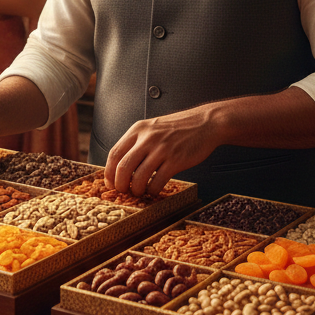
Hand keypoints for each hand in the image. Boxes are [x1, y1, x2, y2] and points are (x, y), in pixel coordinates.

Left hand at [105, 104, 223, 197]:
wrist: (205, 123)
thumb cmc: (178, 128)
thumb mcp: (152, 128)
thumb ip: (137, 142)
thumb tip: (121, 166)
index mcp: (138, 129)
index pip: (114, 153)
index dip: (109, 172)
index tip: (110, 183)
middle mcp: (147, 138)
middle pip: (123, 167)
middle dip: (120, 184)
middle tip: (124, 191)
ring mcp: (162, 149)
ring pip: (139, 177)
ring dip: (136, 190)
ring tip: (140, 192)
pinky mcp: (176, 160)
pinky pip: (158, 181)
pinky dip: (153, 190)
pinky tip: (154, 190)